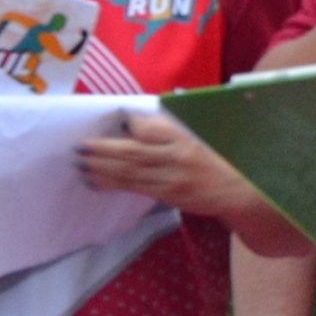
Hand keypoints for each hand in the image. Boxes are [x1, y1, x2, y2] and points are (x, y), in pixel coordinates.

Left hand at [78, 112, 264, 220]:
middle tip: (79, 147)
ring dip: (102, 170)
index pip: (152, 130)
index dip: (132, 126)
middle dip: (103, 151)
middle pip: (133, 154)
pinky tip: (97, 181)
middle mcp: (176, 158)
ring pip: (130, 174)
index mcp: (184, 138)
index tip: (114, 120)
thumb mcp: (194, 135)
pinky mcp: (166, 195)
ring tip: (81, 165)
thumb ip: (165, 129)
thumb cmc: (213, 156)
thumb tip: (131, 123)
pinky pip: (135, 188)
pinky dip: (113, 184)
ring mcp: (170, 180)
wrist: (236, 190)